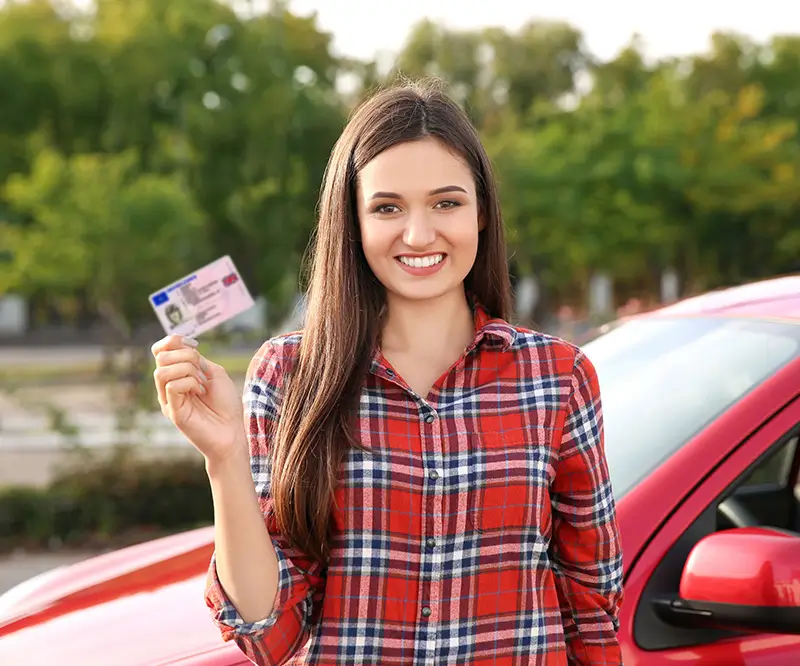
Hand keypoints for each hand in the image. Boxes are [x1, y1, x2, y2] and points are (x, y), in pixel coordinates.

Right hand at [152, 335, 244, 463]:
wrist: (233, 431)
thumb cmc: (226, 404)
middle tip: (203, 372)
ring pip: (161, 371)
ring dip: (187, 370)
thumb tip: (182, 347)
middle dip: (186, 356)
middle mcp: (168, 386)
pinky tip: (200, 392)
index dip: (172, 341)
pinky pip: (172, 386)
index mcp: (177, 375)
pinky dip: (189, 383)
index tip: (194, 344)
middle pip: (161, 357)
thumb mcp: (214, 373)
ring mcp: (168, 399)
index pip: (160, 350)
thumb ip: (197, 360)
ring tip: (201, 383)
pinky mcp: (173, 411)